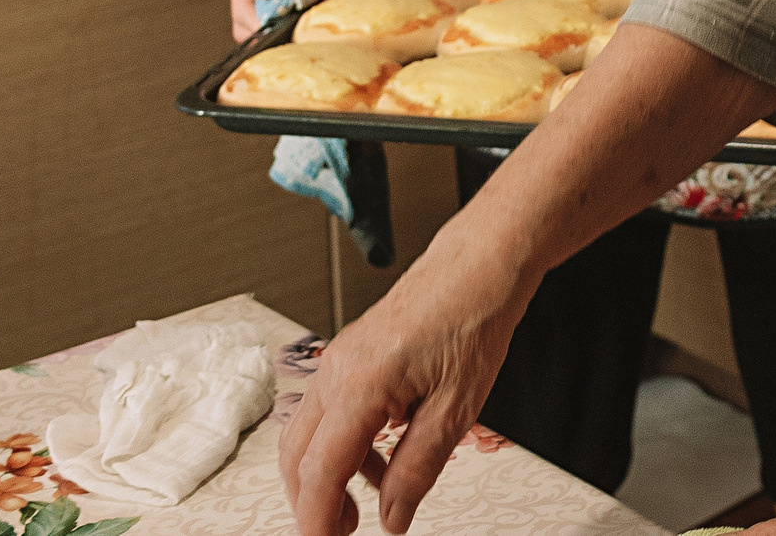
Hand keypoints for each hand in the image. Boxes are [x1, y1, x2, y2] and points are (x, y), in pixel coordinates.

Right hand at [229, 0, 326, 39]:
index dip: (261, 28)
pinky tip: (328, 4)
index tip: (285, 30)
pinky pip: (306, 7)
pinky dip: (316, 9)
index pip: (243, 16)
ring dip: (300, 21)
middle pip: (262, 25)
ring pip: (285, 20)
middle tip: (304, 25)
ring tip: (317, 13)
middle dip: (280, 30)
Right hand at [277, 231, 533, 534]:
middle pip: (297, 458)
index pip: (320, 473)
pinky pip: (328, 412)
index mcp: (360, 385)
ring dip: (327, 476)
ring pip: (307, 435)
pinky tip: (380, 460)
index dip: (318, 521)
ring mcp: (338, 360)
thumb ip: (417, 470)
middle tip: (343, 533)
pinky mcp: (349, 357)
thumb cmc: (472, 320)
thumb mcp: (455, 410)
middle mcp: (337, 370)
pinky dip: (343, 446)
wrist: (478, 268)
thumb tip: (393, 519)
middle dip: (312, 504)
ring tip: (365, 506)